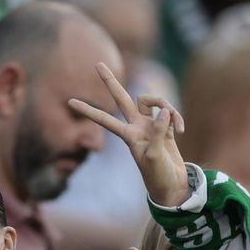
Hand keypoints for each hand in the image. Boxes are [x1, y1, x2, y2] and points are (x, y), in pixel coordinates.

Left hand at [68, 64, 188, 203]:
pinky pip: (170, 112)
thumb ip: (157, 132)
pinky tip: (181, 130)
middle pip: (121, 98)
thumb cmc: (158, 176)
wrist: (172, 185)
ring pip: (152, 101)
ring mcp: (150, 125)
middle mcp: (136, 127)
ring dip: (166, 104)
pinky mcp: (165, 127)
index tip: (69, 101)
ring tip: (176, 124)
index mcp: (128, 136)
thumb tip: (163, 111)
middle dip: (110, 82)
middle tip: (97, 64)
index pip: (104, 120)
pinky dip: (176, 117)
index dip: (88, 110)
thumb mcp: (154, 157)